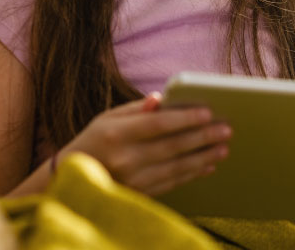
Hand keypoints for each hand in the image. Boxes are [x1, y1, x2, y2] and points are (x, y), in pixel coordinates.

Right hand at [57, 92, 231, 195]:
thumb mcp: (107, 119)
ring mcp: (132, 180)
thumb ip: (136, 109)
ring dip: (203, 157)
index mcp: (116, 134)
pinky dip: (192, 174)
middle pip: (172, 146)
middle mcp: (125, 159)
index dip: (185, 118)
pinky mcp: (138, 195)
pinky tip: (207, 165)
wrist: (68, 181)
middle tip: (226, 129)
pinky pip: (172, 183)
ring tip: (223, 148)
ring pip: (176, 167)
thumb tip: (163, 98)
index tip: (208, 112)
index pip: (158, 124)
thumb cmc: (94, 141)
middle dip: (203, 137)